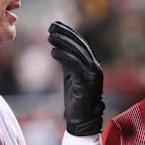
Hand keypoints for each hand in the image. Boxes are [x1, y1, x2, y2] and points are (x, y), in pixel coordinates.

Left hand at [48, 21, 104, 135]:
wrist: (83, 120)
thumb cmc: (76, 100)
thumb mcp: (71, 77)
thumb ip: (68, 63)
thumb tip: (58, 49)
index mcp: (92, 65)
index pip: (81, 44)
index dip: (69, 33)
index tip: (56, 24)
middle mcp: (95, 68)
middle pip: (80, 45)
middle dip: (65, 34)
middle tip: (51, 26)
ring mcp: (93, 75)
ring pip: (78, 53)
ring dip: (63, 43)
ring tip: (50, 36)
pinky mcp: (87, 83)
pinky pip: (75, 65)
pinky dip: (64, 56)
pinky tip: (53, 51)